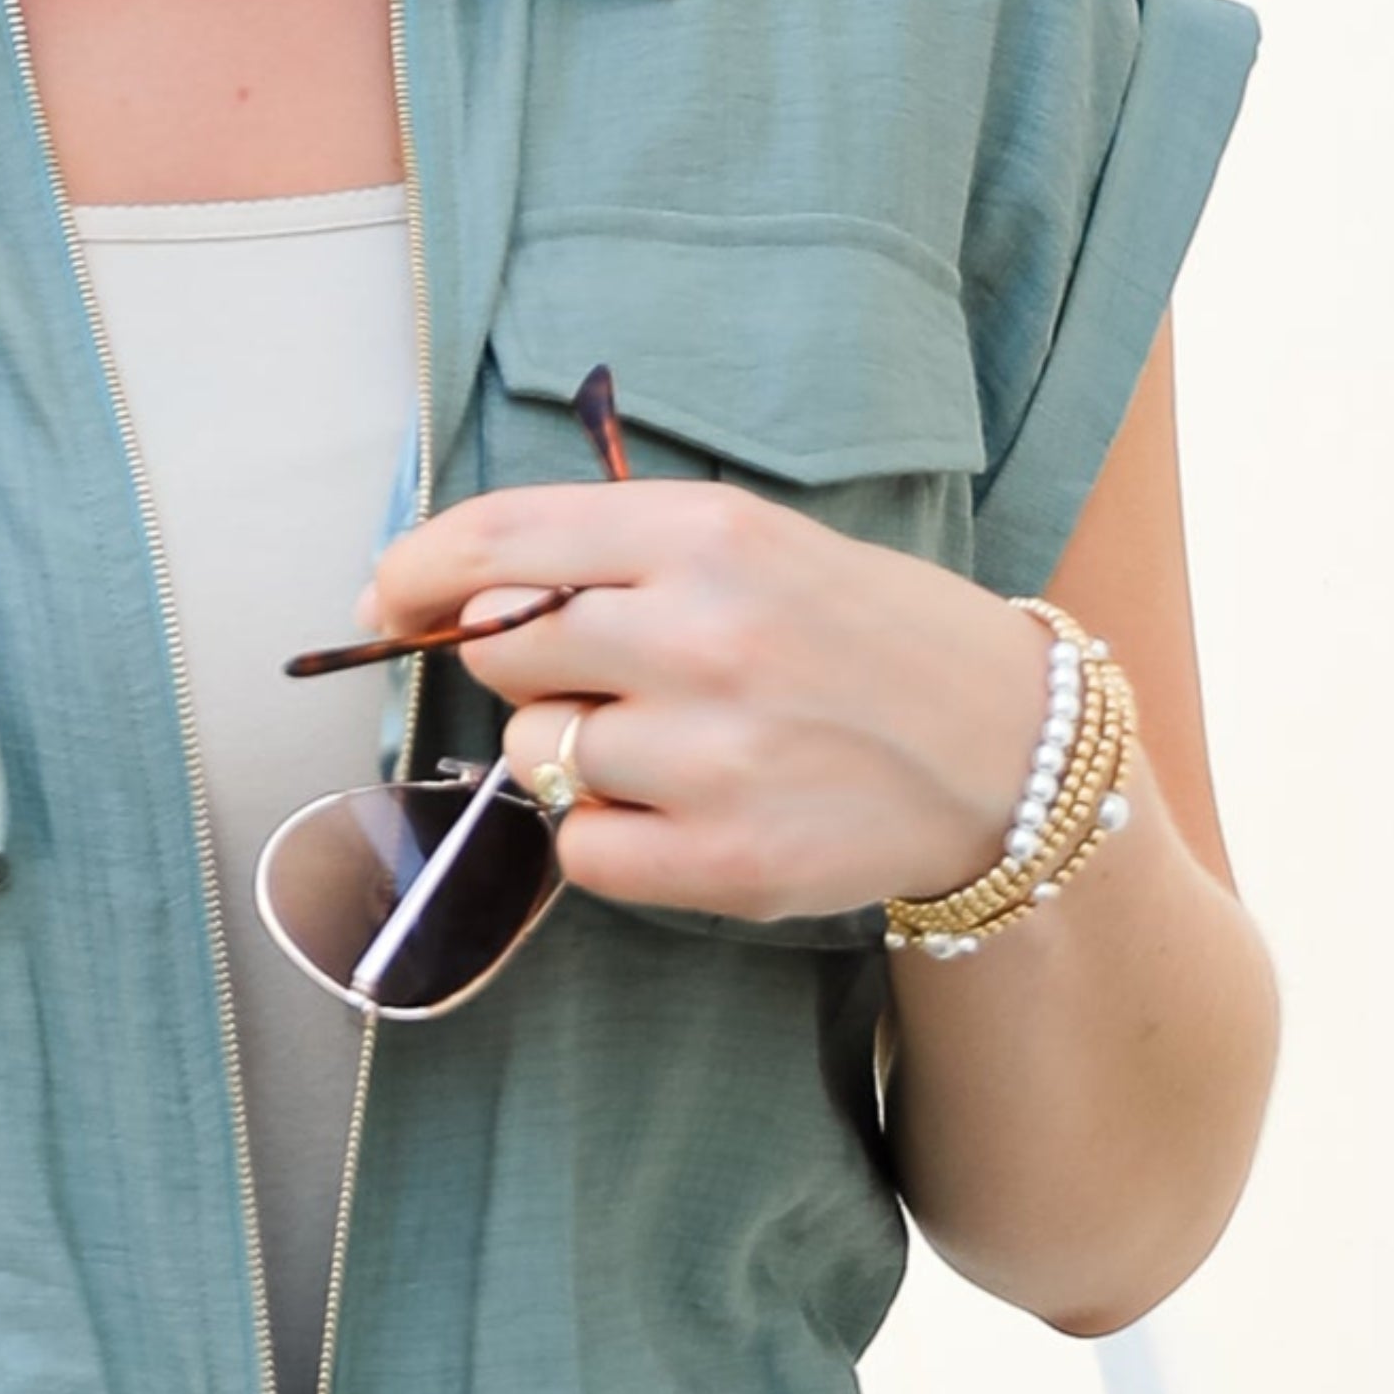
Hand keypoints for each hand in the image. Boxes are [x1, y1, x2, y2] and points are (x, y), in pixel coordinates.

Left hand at [361, 477, 1051, 924]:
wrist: (1006, 747)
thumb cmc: (853, 631)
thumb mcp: (749, 541)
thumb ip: (607, 555)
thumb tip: (447, 597)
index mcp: (709, 533)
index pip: (499, 542)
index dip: (418, 571)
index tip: (388, 599)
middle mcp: (707, 636)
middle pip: (501, 649)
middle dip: (529, 662)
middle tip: (612, 672)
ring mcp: (715, 755)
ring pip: (534, 752)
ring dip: (576, 751)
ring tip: (679, 741)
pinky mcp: (727, 860)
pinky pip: (580, 849)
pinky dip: (610, 835)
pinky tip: (688, 808)